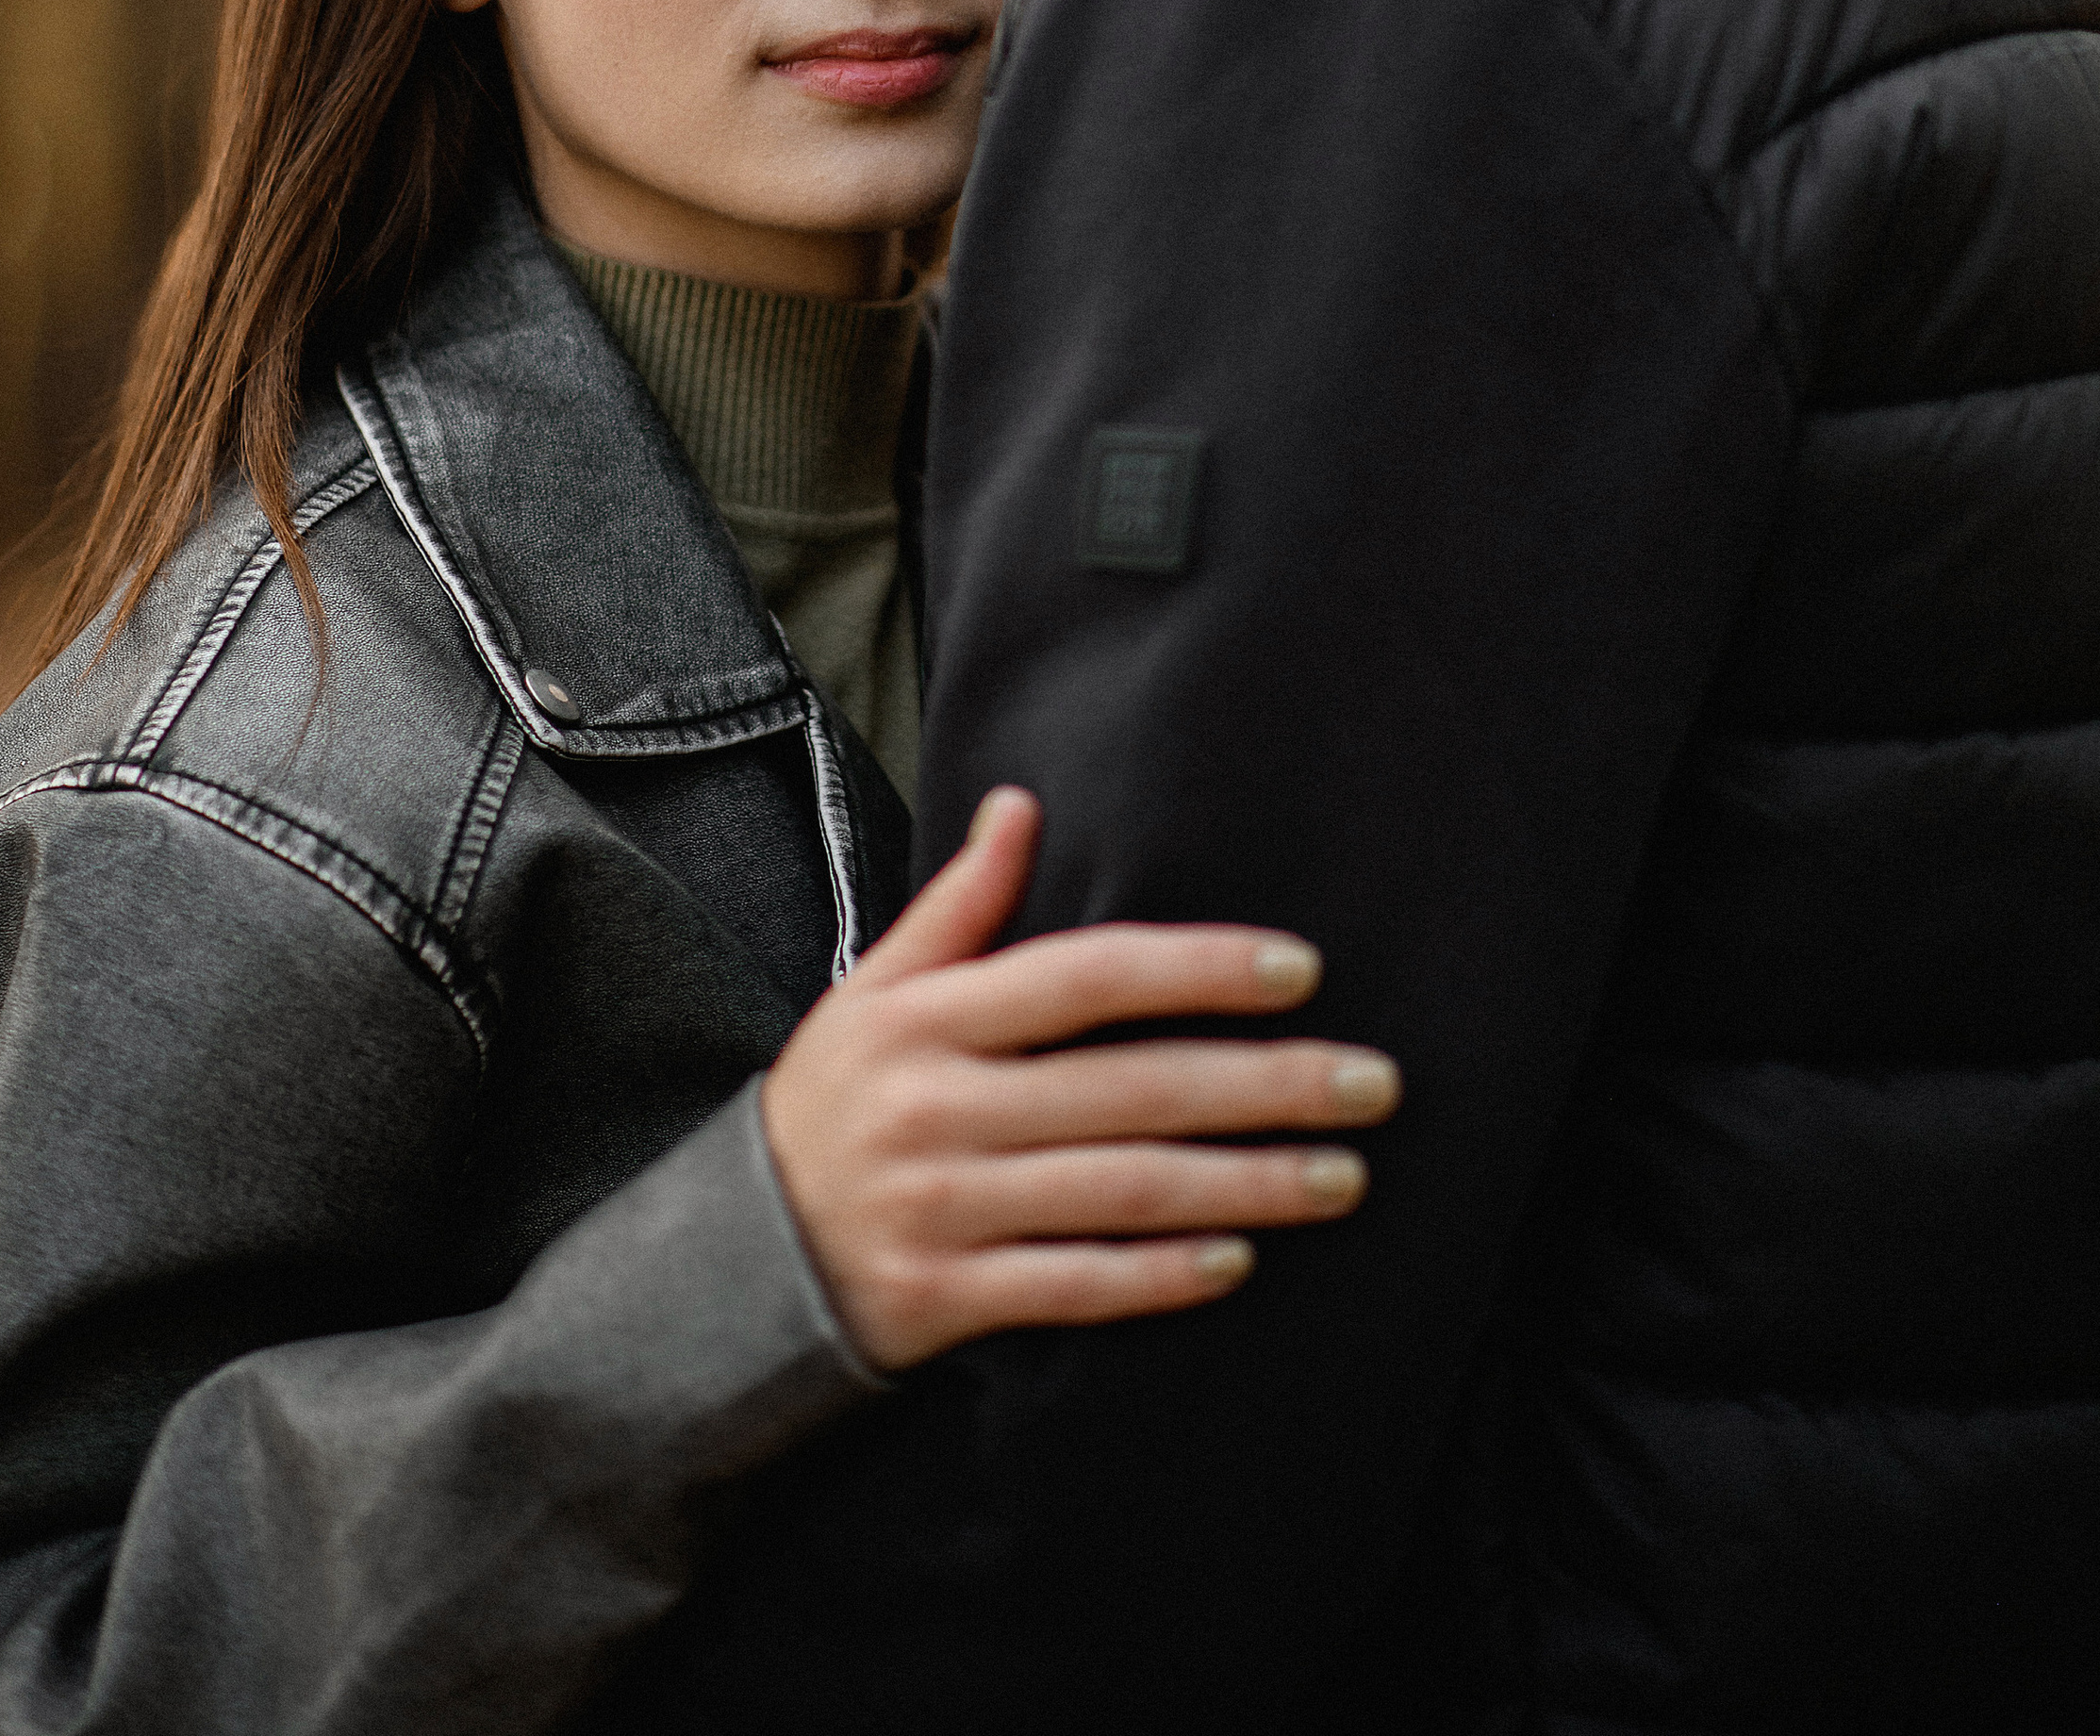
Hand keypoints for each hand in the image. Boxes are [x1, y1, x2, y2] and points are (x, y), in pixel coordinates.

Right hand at [760, 785, 1400, 1373]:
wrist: (727, 1260)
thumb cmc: (835, 1102)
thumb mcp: (874, 991)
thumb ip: (958, 907)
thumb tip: (1020, 803)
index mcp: (928, 1019)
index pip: (1084, 976)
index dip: (1195, 968)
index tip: (1299, 969)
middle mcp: (939, 1107)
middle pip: (1128, 1089)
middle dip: (1263, 1085)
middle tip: (1371, 1083)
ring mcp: (943, 1207)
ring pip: (1120, 1191)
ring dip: (1243, 1183)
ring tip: (1343, 1176)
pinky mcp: (945, 1296)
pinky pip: (1073, 1287)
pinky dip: (1160, 1277)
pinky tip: (1240, 1259)